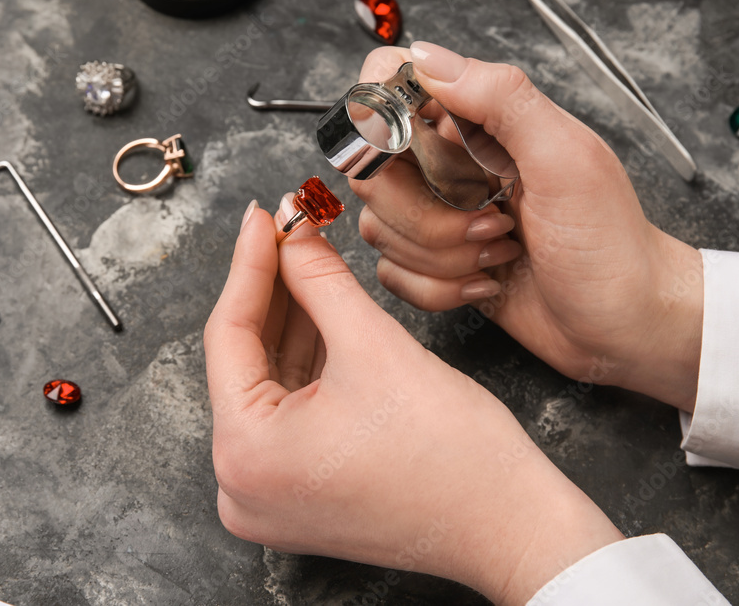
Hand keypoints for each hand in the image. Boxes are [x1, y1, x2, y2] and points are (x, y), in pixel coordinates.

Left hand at [203, 196, 623, 604]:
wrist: (510, 525)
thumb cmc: (452, 452)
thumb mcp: (373, 345)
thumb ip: (319, 279)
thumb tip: (291, 229)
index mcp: (244, 454)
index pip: (229, 336)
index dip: (250, 263)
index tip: (263, 212)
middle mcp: (239, 485)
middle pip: (246, 361)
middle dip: (275, 289)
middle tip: (290, 226)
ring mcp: (266, 496)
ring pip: (268, 384)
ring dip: (292, 321)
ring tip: (308, 257)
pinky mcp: (296, 496)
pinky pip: (287, 413)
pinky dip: (306, 363)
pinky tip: (320, 309)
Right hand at [351, 42, 703, 411]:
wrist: (624, 324)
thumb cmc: (611, 244)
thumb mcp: (566, 158)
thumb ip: (501, 99)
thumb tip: (426, 59)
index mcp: (479, 120)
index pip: (390, 84)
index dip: (380, 117)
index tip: (408, 154)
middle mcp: (449, 161)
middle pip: (372, 170)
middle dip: (426, 214)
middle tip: (490, 219)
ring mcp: (437, 213)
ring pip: (378, 226)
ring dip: (441, 256)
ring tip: (499, 251)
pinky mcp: (432, 262)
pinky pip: (391, 273)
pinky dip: (437, 289)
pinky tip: (486, 282)